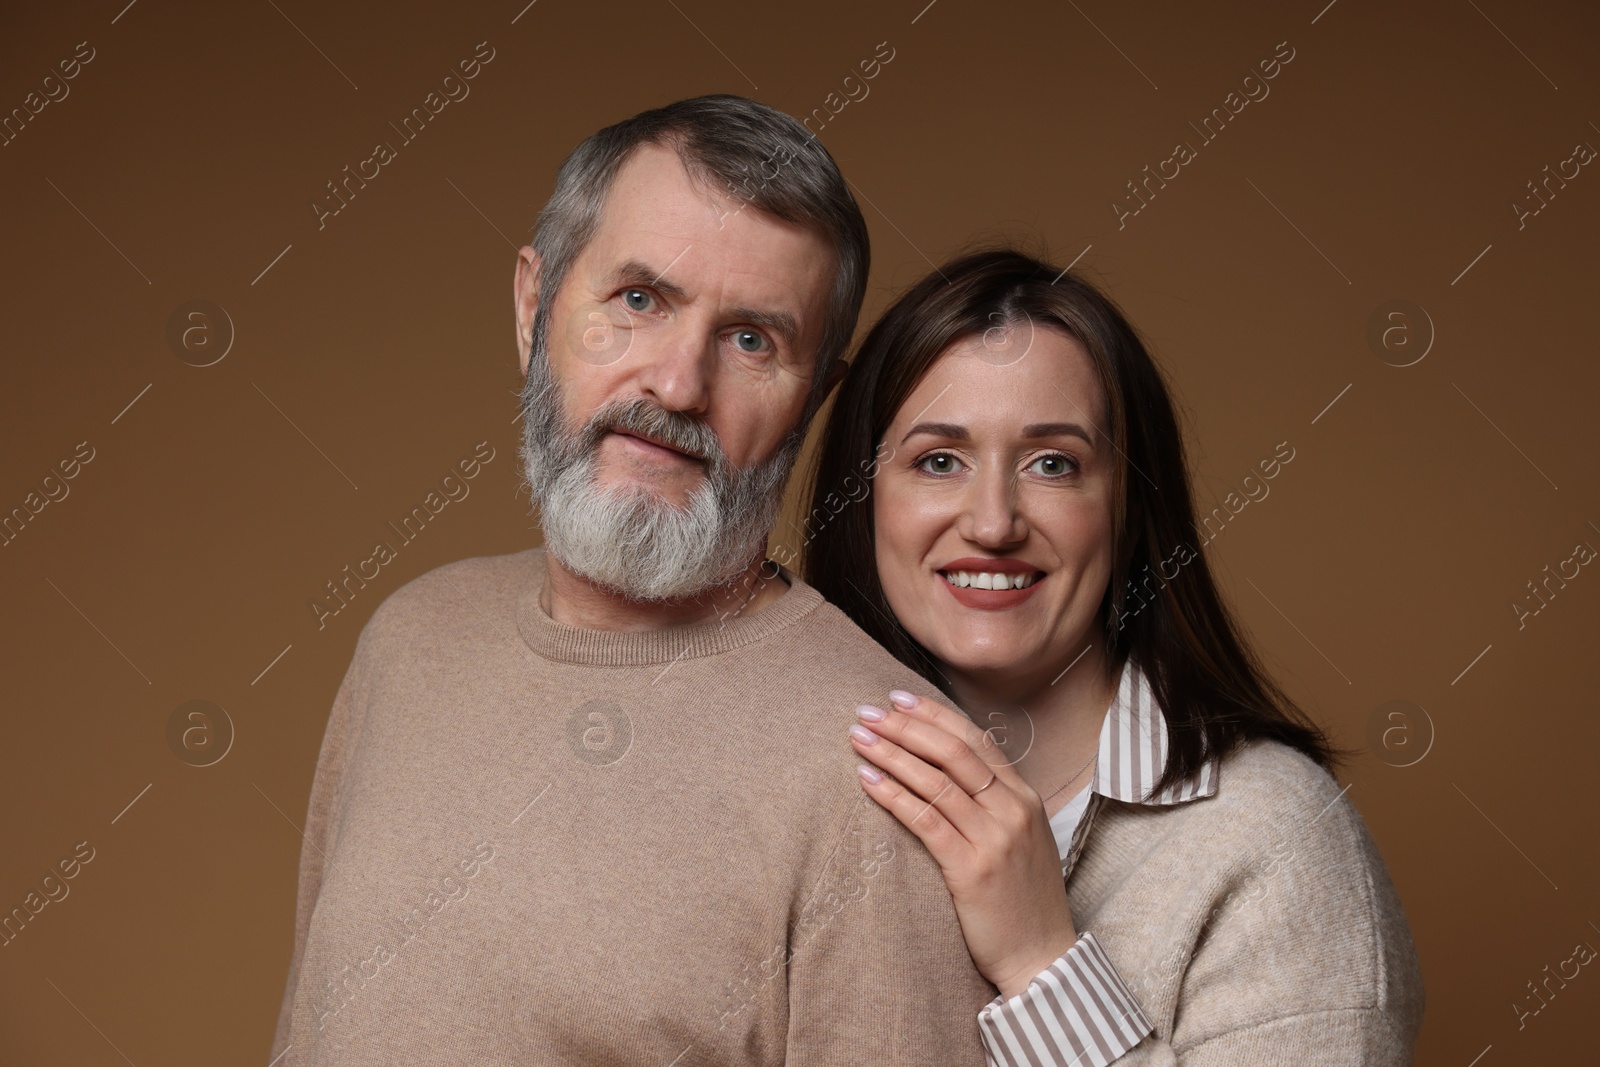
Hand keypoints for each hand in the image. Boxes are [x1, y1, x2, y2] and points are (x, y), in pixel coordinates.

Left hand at [848, 690, 1080, 999]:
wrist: (1042, 957)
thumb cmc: (1024, 900)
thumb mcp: (1022, 839)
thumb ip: (995, 804)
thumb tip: (949, 771)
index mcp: (1025, 797)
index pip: (976, 740)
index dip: (934, 715)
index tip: (899, 699)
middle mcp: (1012, 810)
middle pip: (952, 751)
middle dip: (905, 726)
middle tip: (868, 712)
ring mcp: (994, 838)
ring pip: (935, 780)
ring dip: (891, 753)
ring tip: (859, 738)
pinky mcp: (971, 868)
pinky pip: (925, 819)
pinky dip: (893, 794)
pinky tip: (868, 780)